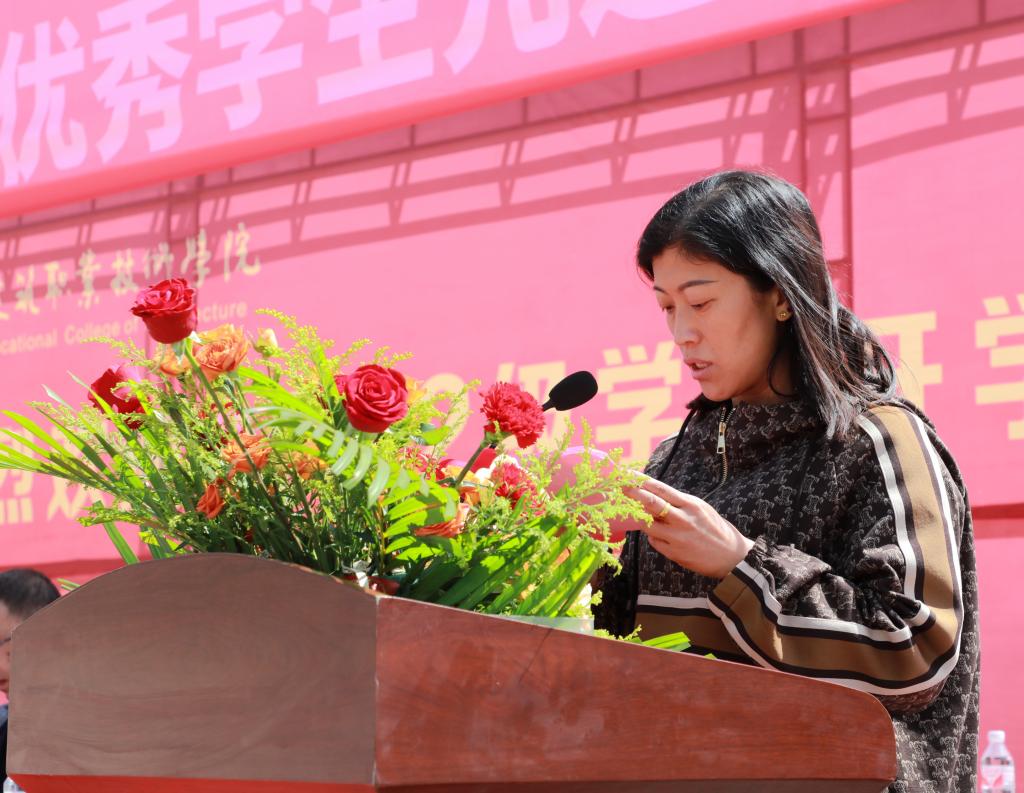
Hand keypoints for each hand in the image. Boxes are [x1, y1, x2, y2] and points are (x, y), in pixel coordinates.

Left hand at [625, 478, 754, 578]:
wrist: (732, 557)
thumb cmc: (715, 529)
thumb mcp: (700, 509)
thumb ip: (679, 503)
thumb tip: (654, 495)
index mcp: (690, 505)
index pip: (661, 489)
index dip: (641, 481)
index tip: (627, 475)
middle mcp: (683, 520)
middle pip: (651, 504)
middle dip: (633, 494)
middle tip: (619, 487)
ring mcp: (678, 538)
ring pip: (648, 525)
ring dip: (642, 519)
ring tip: (639, 515)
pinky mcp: (675, 554)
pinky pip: (655, 542)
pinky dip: (654, 537)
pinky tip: (662, 536)